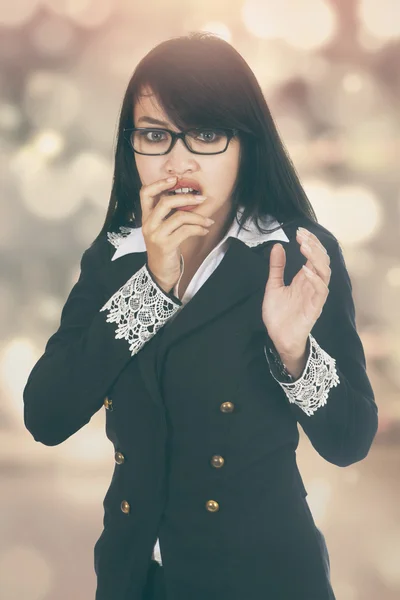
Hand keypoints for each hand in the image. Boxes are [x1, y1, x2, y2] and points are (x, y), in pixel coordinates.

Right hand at [140, 176, 213, 292]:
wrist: (160, 273)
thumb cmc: (165, 249)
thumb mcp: (162, 229)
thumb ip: (168, 214)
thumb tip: (187, 197)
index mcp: (146, 217)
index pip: (145, 193)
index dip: (159, 183)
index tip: (175, 180)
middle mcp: (148, 224)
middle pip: (165, 202)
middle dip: (187, 198)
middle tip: (202, 199)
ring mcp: (156, 235)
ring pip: (179, 217)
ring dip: (198, 217)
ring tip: (208, 221)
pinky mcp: (166, 245)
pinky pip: (186, 231)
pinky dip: (199, 229)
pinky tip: (204, 230)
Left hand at [262, 227, 330, 355]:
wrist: (278, 338)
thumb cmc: (279, 314)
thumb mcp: (273, 286)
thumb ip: (276, 267)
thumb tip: (277, 246)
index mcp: (304, 278)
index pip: (314, 255)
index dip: (310, 242)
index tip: (299, 231)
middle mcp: (313, 285)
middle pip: (322, 260)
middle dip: (314, 246)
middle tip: (302, 235)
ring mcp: (315, 296)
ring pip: (325, 272)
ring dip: (316, 258)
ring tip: (304, 247)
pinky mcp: (315, 308)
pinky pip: (321, 291)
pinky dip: (314, 279)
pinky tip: (304, 270)